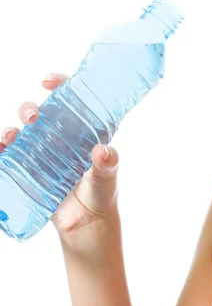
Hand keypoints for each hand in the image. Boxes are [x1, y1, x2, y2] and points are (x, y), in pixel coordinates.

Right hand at [0, 73, 119, 243]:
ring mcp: (43, 152)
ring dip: (11, 128)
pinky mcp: (30, 170)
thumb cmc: (102, 194)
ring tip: (12, 135)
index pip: (70, 99)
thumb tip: (102, 151)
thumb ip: (107, 164)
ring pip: (21, 131)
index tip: (48, 81)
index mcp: (83, 129)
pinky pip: (10, 155)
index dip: (59, 84)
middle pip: (40, 112)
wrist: (87, 223)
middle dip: (30, 108)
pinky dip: (0, 149)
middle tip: (33, 117)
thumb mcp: (108, 176)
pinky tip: (0, 148)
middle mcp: (61, 136)